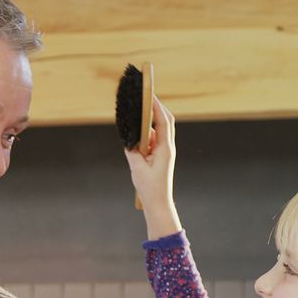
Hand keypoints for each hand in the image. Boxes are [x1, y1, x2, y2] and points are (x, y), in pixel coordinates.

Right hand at [123, 96, 181, 238]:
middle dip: (157, 108)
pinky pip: (154, 139)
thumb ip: (132, 150)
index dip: (157, 107)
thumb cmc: (149, 187)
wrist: (158, 203)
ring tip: (139, 112)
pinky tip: (137, 133)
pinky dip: (146, 133)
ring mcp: (165, 151)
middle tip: (146, 96)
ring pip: (159, 130)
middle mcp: (167, 147)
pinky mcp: (160, 156)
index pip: (163, 122)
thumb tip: (130, 138)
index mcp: (165, 148)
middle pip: (165, 121)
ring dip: (150, 121)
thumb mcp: (137, 167)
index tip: (150, 94)